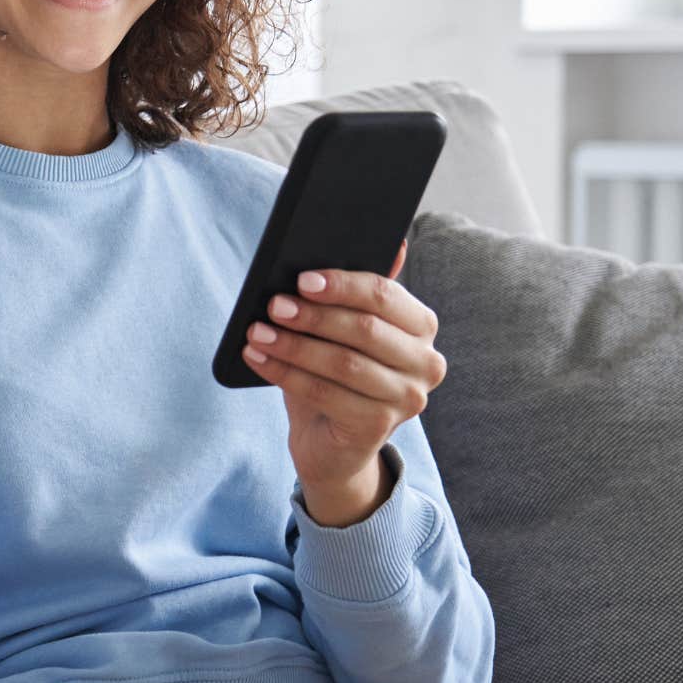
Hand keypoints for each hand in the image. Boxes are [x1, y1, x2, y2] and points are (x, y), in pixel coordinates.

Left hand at [240, 241, 446, 521]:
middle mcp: (425, 362)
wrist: (332, 440)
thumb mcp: (344, 329)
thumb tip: (389, 242)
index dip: (342, 286)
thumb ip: (356, 290)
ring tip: (257, 332)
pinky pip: (326, 394)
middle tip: (273, 305)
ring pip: (343, 363)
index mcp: (421, 325)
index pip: (385, 295)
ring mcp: (407, 398)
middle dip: (313, 316)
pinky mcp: (379, 427)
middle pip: (365, 329)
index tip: (301, 280)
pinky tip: (257, 358)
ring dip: (293, 346)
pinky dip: (285, 373)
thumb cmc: (335, 371)